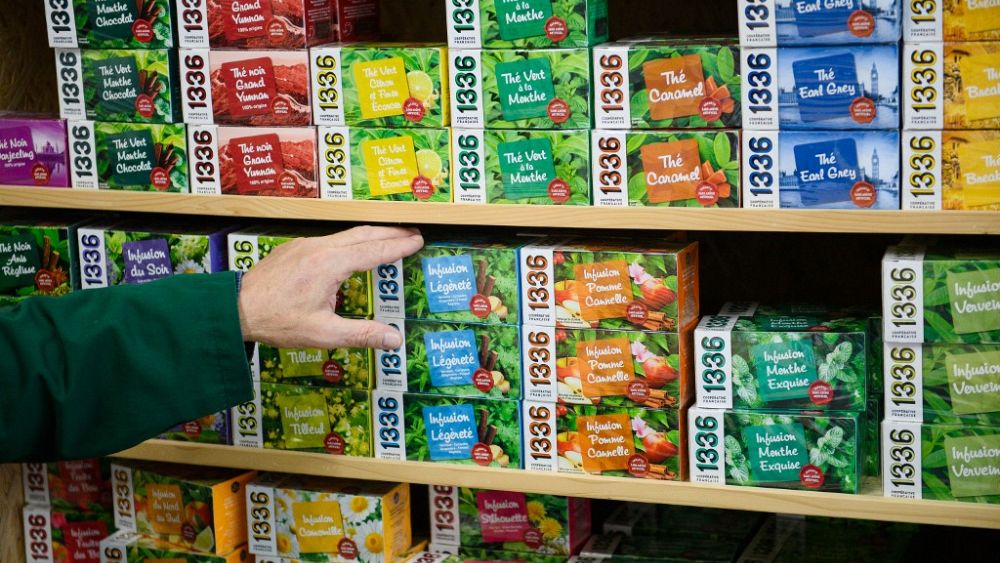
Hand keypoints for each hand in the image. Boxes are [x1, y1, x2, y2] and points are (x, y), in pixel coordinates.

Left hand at [238, 226, 422, 349]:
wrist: (235, 308)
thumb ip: (362, 334)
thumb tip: (395, 340)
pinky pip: (331, 239)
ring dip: (371, 234)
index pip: (374, 250)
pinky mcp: (295, 249)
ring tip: (390, 237)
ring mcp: (305, 245)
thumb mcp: (323, 333)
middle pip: (363, 233)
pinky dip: (352, 239)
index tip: (419, 240)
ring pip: (347, 234)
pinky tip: (353, 249)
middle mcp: (320, 248)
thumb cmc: (277, 321)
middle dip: (391, 231)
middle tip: (413, 232)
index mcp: (330, 264)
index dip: (399, 245)